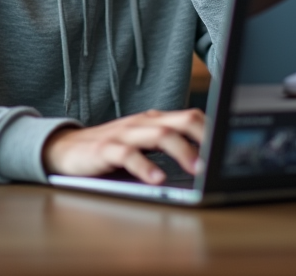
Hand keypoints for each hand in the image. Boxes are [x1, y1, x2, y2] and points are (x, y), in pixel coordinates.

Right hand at [42, 108, 205, 184]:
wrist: (64, 149)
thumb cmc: (111, 149)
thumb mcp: (144, 145)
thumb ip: (170, 147)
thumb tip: (207, 161)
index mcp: (156, 120)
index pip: (192, 117)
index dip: (213, 130)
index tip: (231, 147)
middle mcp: (143, 123)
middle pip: (182, 120)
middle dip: (205, 136)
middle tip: (220, 157)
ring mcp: (124, 134)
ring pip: (159, 135)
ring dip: (182, 151)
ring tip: (198, 169)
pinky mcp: (105, 149)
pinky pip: (128, 155)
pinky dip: (145, 167)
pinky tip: (157, 179)